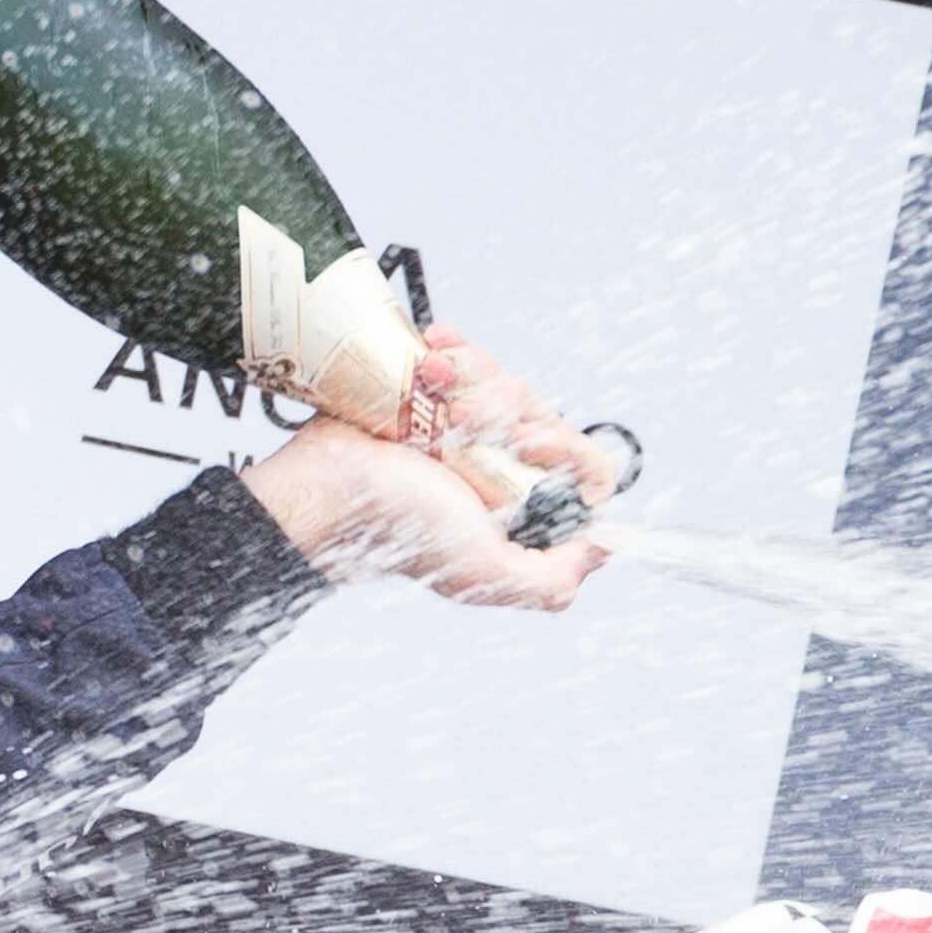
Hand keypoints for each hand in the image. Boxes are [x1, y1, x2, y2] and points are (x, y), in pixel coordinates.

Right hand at [243, 325, 611, 607]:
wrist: (327, 483)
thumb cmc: (395, 530)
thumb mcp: (483, 572)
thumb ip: (551, 582)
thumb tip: (604, 549)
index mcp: (518, 512)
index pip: (581, 470)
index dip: (567, 450)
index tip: (529, 446)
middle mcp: (497, 473)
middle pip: (546, 417)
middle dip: (509, 408)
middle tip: (467, 420)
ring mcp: (466, 434)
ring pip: (508, 384)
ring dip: (476, 375)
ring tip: (434, 382)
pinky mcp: (436, 398)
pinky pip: (470, 359)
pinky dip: (455, 350)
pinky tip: (433, 352)